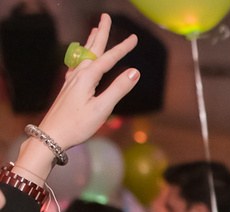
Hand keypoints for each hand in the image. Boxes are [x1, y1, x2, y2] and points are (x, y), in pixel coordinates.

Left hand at [38, 14, 139, 149]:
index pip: (108, 59)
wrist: (52, 135)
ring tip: (95, 30)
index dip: (122, 48)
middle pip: (92, 49)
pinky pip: (78, 64)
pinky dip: (84, 55)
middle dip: (101, 33)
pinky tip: (83, 58)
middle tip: (106, 17)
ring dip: (91, 41)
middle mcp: (78, 75)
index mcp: (87, 78)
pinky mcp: (69, 88)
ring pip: (84, 55)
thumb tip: (135, 71)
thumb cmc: (77, 125)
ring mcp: (71, 80)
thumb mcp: (102, 108)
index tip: (134, 38)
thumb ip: (118, 89)